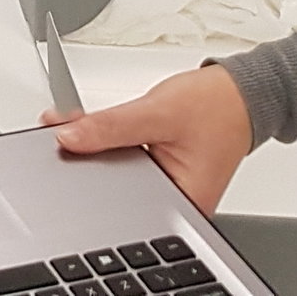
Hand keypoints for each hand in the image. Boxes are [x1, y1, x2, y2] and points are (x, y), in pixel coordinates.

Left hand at [47, 66, 255, 212]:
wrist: (242, 94)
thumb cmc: (217, 107)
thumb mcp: (157, 113)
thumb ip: (110, 126)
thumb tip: (68, 138)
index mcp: (179, 203)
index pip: (116, 195)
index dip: (81, 168)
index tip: (54, 141)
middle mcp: (173, 201)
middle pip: (112, 183)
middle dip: (83, 155)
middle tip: (58, 126)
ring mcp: (165, 187)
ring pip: (114, 168)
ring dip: (93, 145)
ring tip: (75, 121)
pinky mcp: (159, 170)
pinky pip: (122, 157)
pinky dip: (106, 140)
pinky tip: (93, 126)